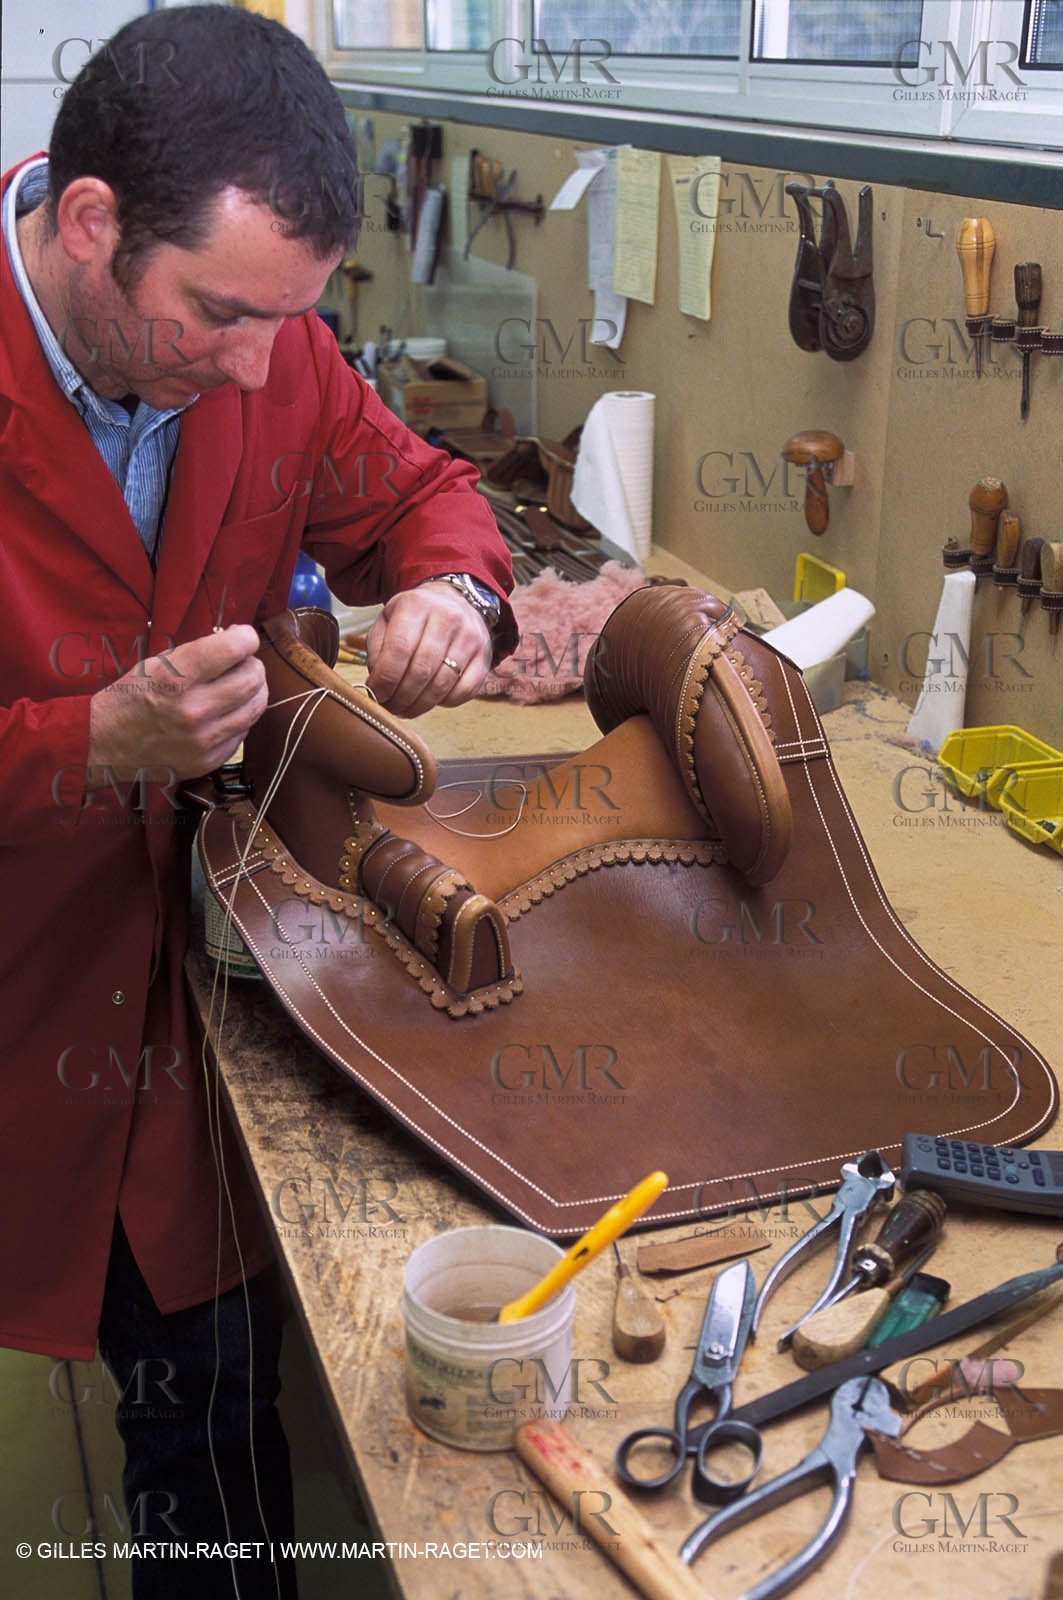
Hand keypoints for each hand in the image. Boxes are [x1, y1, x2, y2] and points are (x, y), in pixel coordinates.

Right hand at [87, 626, 267, 781]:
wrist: (103, 743)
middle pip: (253, 678)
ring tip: (238, 686)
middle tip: (242, 664)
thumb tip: (240, 640)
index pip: (234, 648)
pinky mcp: (208, 761)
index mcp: (176, 678)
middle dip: (252, 664)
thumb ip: (200, 651)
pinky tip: (223, 713)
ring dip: (253, 691)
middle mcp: (193, 710)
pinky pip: (243, 732)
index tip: (243, 637)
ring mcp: (203, 740)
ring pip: (256, 707)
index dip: (246, 637)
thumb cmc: (132, 696)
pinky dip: (239, 718)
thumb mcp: (157, 662)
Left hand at [366, 581, 491, 715]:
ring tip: (406, 708)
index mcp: (417, 605)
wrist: (453, 601)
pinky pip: (464, 691)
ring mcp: (470, 637)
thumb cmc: (416, 616)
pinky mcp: (484, 655)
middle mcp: (447, 618)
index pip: (399, 649)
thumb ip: (377, 650)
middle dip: (401, 697)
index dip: (386, 679)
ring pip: (442, 684)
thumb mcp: (388, 620)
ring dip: (420, 705)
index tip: (377, 695)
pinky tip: (431, 699)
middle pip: (421, 671)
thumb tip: (377, 686)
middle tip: (391, 707)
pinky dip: (445, 702)